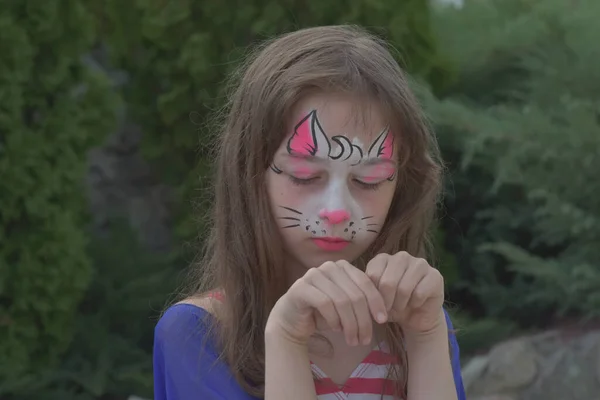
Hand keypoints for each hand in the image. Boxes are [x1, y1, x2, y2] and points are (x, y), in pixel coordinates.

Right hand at [266, 261, 387, 346]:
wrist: (292, 318)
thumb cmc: (323, 312)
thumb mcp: (347, 305)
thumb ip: (361, 302)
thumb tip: (382, 314)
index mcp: (343, 267)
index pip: (365, 282)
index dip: (376, 302)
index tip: (382, 321)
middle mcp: (329, 267)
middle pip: (355, 294)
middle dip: (363, 320)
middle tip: (365, 340)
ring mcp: (313, 275)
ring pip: (342, 301)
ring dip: (350, 325)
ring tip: (353, 340)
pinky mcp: (301, 287)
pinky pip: (325, 304)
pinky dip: (334, 319)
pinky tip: (336, 329)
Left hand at [365, 252, 444, 334]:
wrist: (415, 317)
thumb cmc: (391, 305)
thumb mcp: (374, 297)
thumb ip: (367, 291)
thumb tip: (361, 293)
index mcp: (383, 258)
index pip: (372, 275)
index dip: (373, 295)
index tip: (375, 305)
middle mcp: (401, 256)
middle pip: (388, 281)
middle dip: (386, 302)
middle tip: (388, 310)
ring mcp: (420, 264)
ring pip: (404, 288)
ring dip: (400, 304)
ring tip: (400, 307)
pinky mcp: (435, 275)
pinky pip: (420, 293)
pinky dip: (414, 304)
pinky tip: (415, 304)